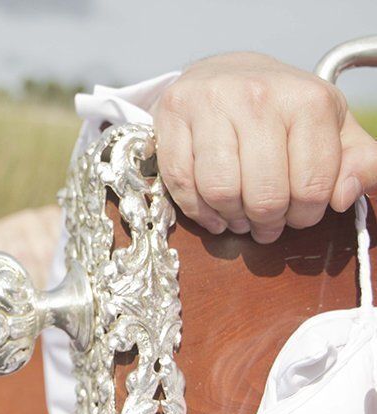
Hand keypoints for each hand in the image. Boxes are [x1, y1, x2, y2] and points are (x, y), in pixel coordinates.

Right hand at [151, 52, 376, 242]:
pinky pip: (181, 181)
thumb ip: (357, 162)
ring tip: (237, 216)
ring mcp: (210, 103)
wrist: (222, 73)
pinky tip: (210, 211)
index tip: (297, 214)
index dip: (305, 215)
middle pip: (264, 195)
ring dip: (230, 217)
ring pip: (219, 190)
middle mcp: (258, 96)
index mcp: (307, 99)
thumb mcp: (331, 127)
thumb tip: (345, 197)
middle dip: (266, 223)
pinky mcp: (172, 114)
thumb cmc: (279, 108)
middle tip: (265, 224)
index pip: (312, 187)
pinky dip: (196, 209)